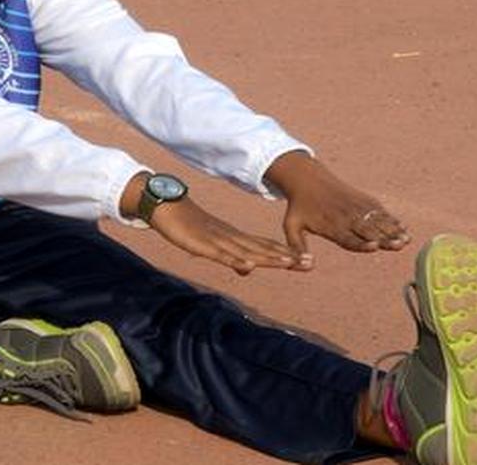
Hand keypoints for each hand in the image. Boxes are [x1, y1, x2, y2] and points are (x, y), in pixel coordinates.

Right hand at [148, 196, 300, 274]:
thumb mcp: (212, 246)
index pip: (265, 247)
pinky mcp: (202, 244)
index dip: (286, 254)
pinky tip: (249, 264)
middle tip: (310, 263)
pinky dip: (235, 259)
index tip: (307, 261)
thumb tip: (249, 268)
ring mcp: (217, 240)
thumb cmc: (188, 227)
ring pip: (247, 251)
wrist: (165, 207)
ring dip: (268, 257)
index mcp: (235, 237)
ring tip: (289, 263)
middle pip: (263, 249)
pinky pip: (221, 254)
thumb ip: (231, 257)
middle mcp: (231, 237)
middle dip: (286, 257)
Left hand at [264, 151, 409, 269]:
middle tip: (398, 245)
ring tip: (406, 240)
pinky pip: (378, 211)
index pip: (347, 237)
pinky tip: (403, 228)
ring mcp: (356, 208)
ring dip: (392, 230)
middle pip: (367, 230)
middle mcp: (345, 217)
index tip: (374, 246)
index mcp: (329, 226)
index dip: (361, 243)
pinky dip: (391, 219)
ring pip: (376, 221)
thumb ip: (297, 246)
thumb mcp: (291, 226)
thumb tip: (307, 265)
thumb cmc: (299, 207)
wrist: (308, 179)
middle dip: (384, 237)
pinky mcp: (362, 200)